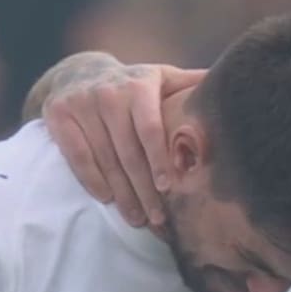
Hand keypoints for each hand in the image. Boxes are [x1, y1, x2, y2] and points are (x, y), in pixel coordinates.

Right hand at [44, 62, 205, 226]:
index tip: (168, 189)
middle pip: (127, 151)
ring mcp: (81, 103)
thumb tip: (231, 85)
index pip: (149, 128)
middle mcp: (108, 92)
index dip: (158, 160)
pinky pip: (76, 156)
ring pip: (104, 158)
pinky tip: (106, 199)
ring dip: (121, 194)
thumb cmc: (132, 84)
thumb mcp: (161, 77)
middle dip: (143, 189)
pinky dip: (91, 180)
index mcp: (139, 85)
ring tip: (136, 218)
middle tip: (157, 219)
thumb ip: (191, 84)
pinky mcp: (58, 114)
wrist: (79, 72)